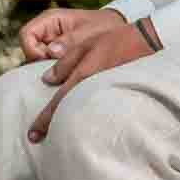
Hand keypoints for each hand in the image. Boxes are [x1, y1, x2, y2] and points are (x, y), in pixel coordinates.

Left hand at [25, 8, 157, 143]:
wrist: (147, 43)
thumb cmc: (115, 41)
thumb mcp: (85, 45)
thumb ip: (65, 63)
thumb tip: (46, 79)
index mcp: (82, 77)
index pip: (58, 103)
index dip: (44, 120)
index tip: (32, 135)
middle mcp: (92, 90)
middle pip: (69, 114)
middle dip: (53, 127)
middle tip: (36, 139)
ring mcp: (104, 94)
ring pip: (81, 113)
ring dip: (68, 122)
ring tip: (56, 133)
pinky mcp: (114, 95)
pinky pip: (94, 108)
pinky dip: (83, 115)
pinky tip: (79, 118)